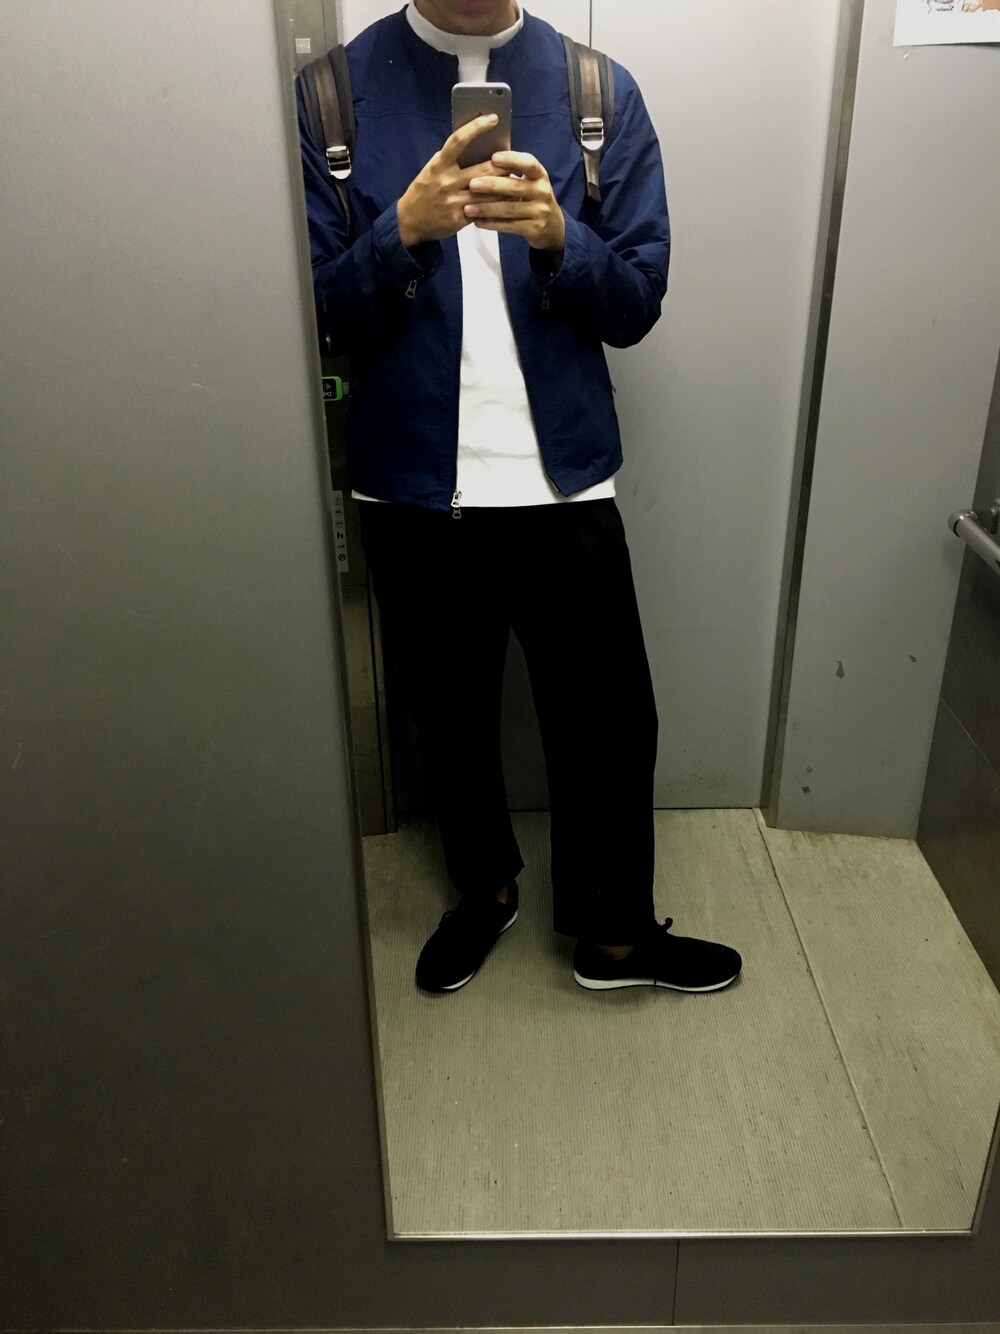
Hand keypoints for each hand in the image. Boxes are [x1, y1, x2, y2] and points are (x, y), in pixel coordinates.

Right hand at [396, 115, 505, 247]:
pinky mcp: (458, 218)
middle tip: (517, 159)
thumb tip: (474, 146)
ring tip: (517, 179)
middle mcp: (446, 181)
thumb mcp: (431, 170)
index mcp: (439, 165)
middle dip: (503, 165)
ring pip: (487, 191)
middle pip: (482, 169)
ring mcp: (453, 201)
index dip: (476, 127)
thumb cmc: (424, 191)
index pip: (459, 141)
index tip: (493, 118)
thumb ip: (449, 159)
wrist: (411, 221)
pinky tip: (507, 200)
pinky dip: (496, 204)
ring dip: (504, 186)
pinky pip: (483, 209)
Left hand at [462, 151, 565, 252]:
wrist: (553, 227)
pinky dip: (492, 224)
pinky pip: (509, 226)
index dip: (512, 159)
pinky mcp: (535, 229)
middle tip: (471, 184)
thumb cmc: (533, 199)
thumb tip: (483, 161)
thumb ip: (513, 174)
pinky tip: (478, 222)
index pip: (528, 163)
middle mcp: (542, 192)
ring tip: (467, 208)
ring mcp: (540, 212)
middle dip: (492, 185)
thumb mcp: (531, 183)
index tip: (493, 157)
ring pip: (509, 209)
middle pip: (515, 187)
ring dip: (486, 208)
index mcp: (540, 175)